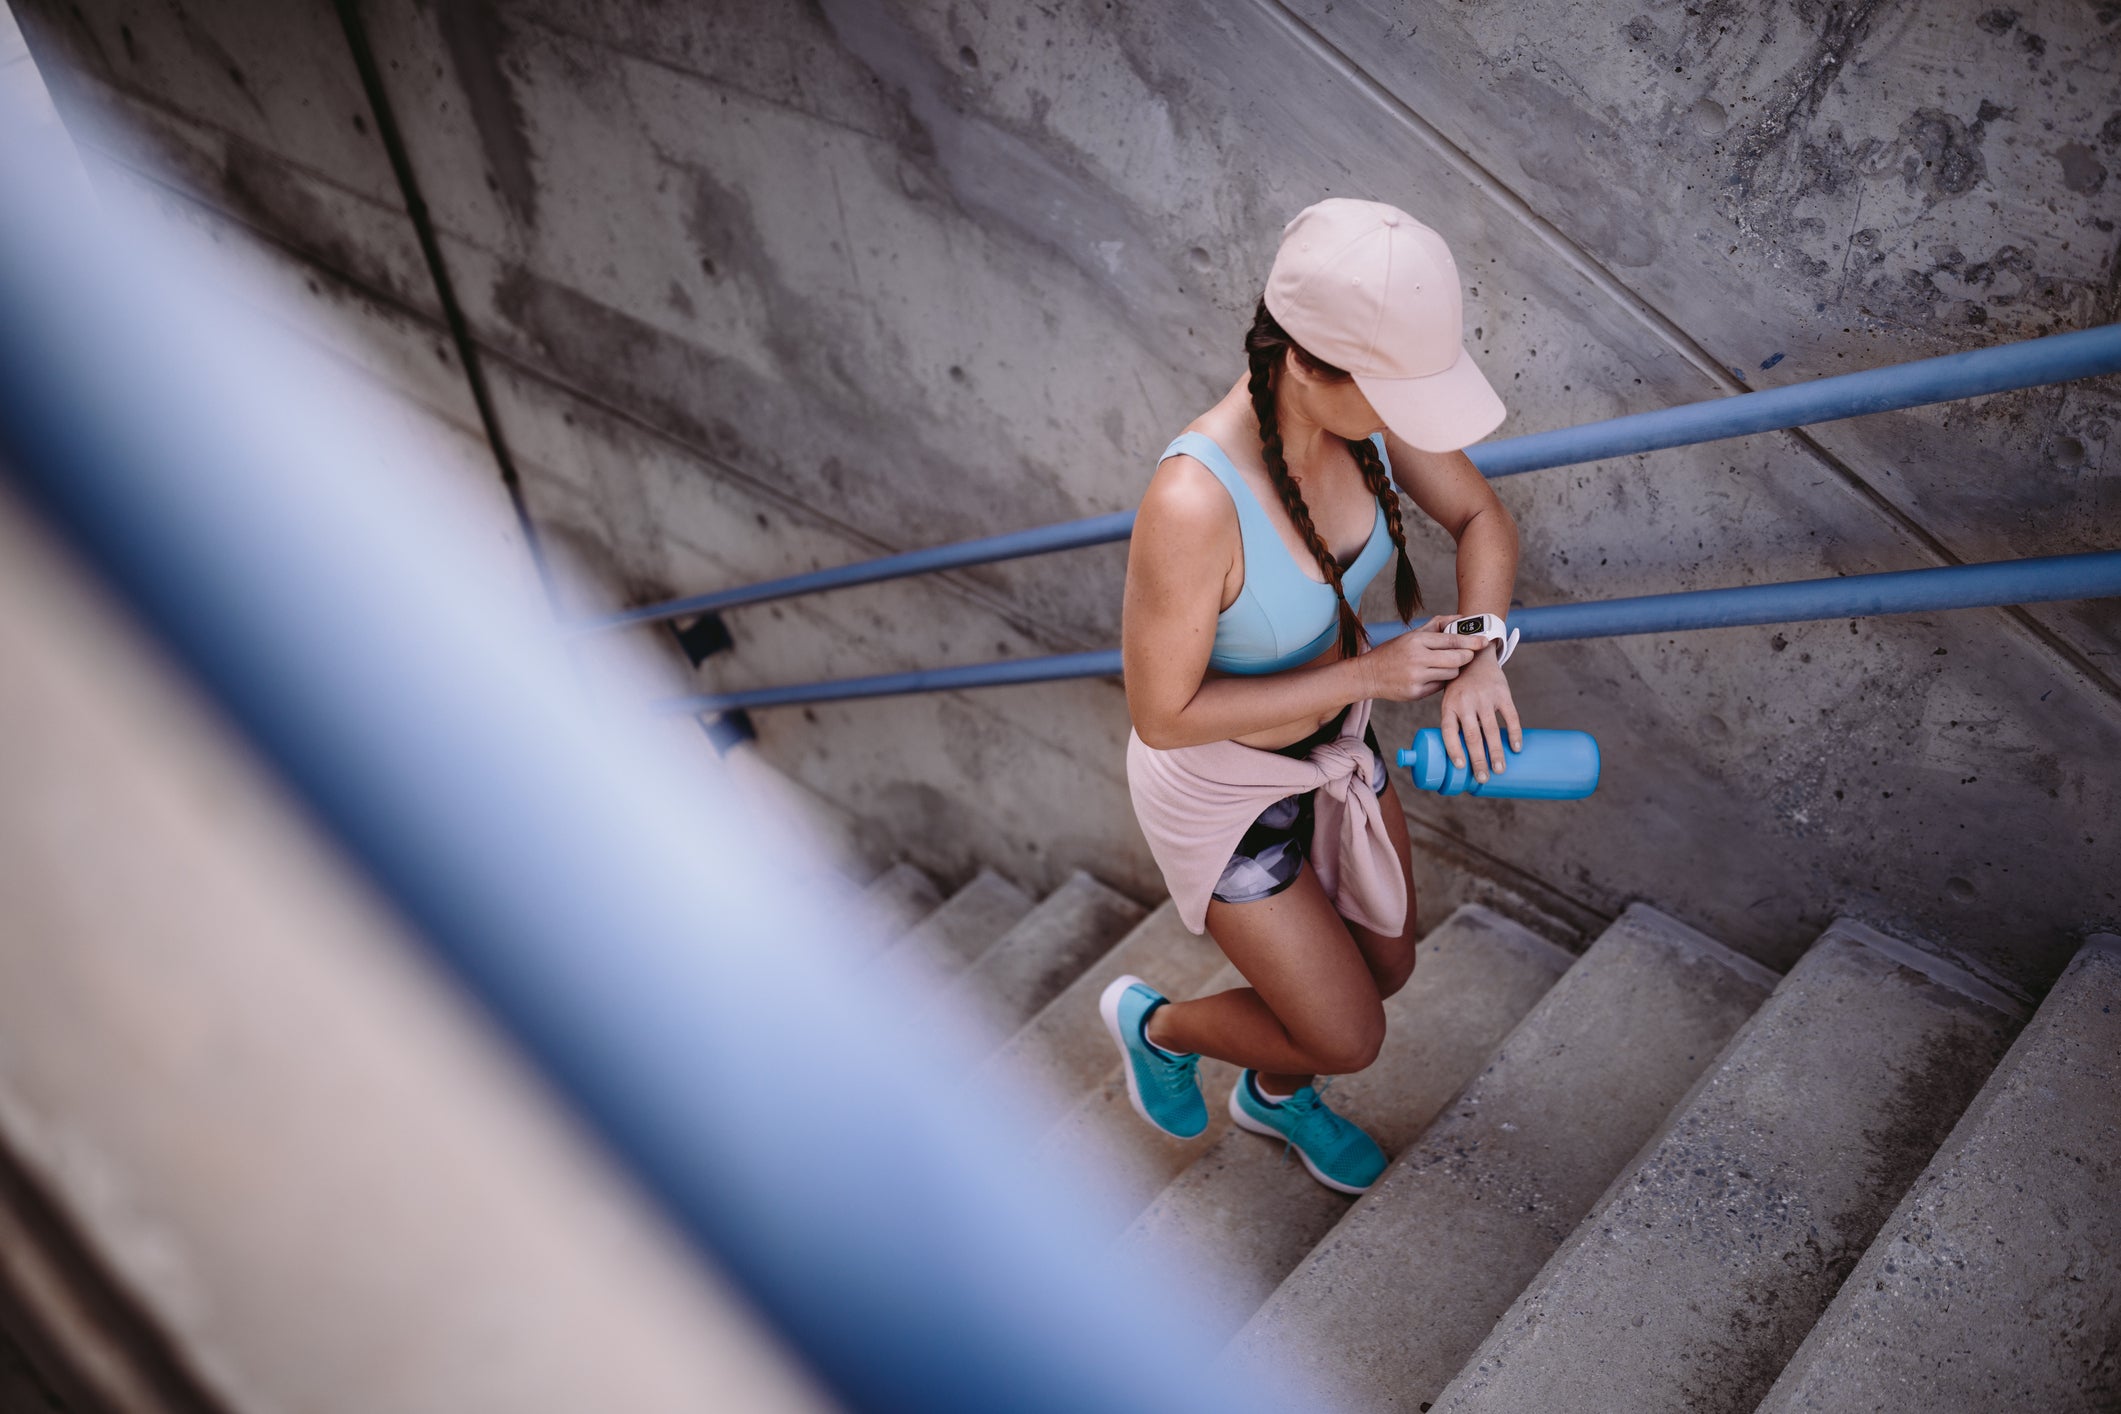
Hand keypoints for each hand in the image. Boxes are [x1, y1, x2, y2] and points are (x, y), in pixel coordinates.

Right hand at [1359, 614, 1478, 703]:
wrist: (1369, 675)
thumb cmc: (1393, 653)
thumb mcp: (1411, 635)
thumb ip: (1437, 625)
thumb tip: (1460, 618)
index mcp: (1416, 640)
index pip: (1452, 639)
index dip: (1471, 641)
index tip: (1483, 641)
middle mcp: (1417, 658)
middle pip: (1457, 659)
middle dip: (1466, 657)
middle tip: (1468, 655)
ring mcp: (1416, 677)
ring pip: (1451, 674)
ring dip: (1453, 670)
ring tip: (1443, 666)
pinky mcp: (1415, 693)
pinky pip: (1439, 687)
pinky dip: (1440, 682)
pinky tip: (1431, 677)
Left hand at [1437, 647, 1522, 782]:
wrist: (1475, 657)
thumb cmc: (1460, 687)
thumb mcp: (1450, 701)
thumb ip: (1455, 723)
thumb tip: (1462, 756)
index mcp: (1449, 706)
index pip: (1448, 731)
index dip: (1454, 749)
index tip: (1461, 766)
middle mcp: (1466, 702)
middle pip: (1472, 735)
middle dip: (1478, 759)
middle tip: (1483, 777)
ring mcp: (1484, 698)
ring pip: (1491, 730)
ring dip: (1497, 752)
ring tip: (1500, 769)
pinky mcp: (1502, 693)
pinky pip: (1510, 716)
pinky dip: (1514, 733)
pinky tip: (1517, 748)